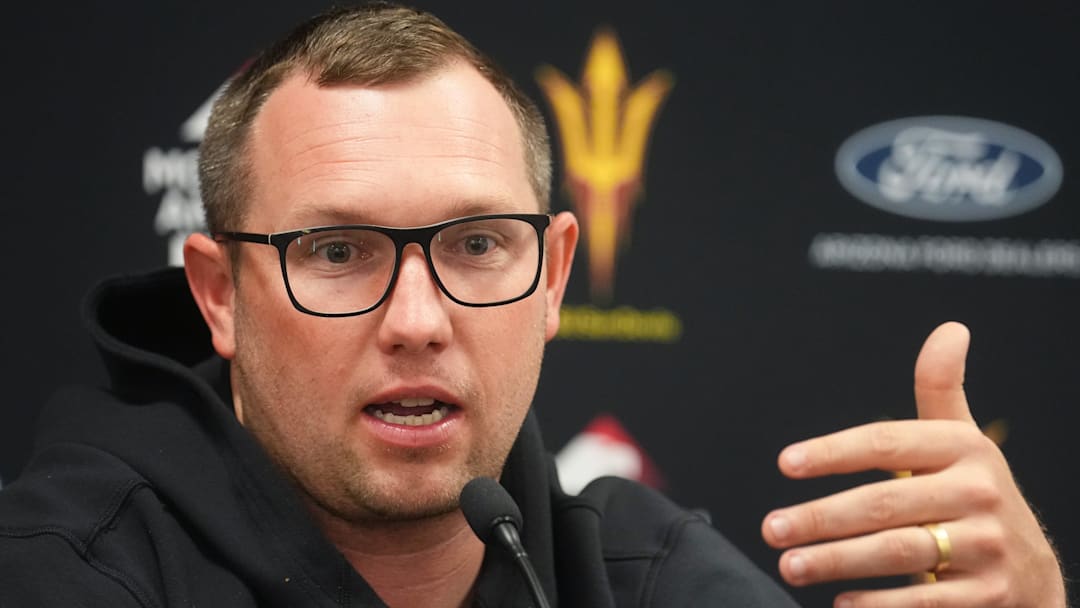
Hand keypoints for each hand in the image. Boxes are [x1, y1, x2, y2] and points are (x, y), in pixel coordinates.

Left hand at [761, 322, 1065, 606]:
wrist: (1032, 576)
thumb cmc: (976, 500)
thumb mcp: (963, 443)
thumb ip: (941, 391)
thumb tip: (949, 330)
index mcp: (965, 448)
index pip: (886, 443)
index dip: (832, 451)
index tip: (785, 463)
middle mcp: (980, 494)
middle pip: (883, 504)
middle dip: (820, 518)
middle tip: (772, 528)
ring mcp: (987, 547)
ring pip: (896, 552)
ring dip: (835, 560)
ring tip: (789, 565)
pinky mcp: (990, 596)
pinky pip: (924, 602)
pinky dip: (877, 604)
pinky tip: (840, 603)